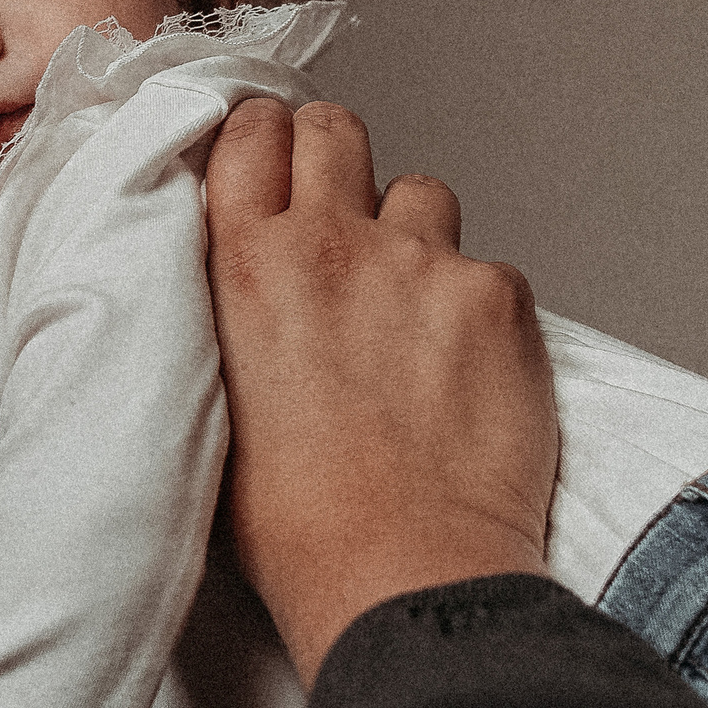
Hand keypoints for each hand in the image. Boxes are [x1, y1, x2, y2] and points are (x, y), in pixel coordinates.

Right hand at [207, 99, 559, 683]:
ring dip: (412, 231)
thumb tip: (238, 299)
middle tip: (339, 212)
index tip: (271, 162)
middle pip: (335, 128)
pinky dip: (477, 306)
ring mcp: (423, 262)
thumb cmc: (299, 528)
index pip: (251, 133)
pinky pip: (488, 269)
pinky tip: (464, 370)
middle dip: (334, 157)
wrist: (402, 578)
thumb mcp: (209, 409)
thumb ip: (224, 326)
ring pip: (421, 189)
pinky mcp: (498, 297)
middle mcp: (333, 244)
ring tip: (409, 307)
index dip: (265, 141)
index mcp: (246, 266)